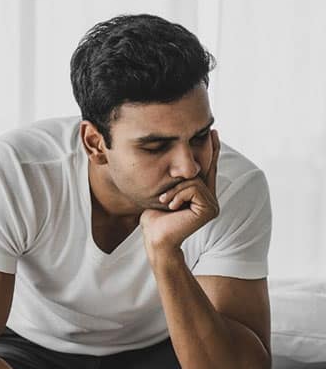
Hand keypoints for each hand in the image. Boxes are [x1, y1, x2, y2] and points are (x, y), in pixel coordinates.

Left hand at [140, 129, 220, 255]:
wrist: (155, 237)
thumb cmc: (154, 218)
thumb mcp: (163, 191)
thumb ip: (174, 180)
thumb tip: (177, 163)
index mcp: (201, 195)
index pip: (208, 168)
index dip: (212, 149)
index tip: (212, 132)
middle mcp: (210, 199)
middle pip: (198, 173)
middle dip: (177, 184)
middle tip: (164, 199)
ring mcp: (212, 205)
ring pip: (194, 181)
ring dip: (174, 191)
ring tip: (165, 204)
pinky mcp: (209, 209)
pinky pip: (194, 188)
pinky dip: (178, 195)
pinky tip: (172, 207)